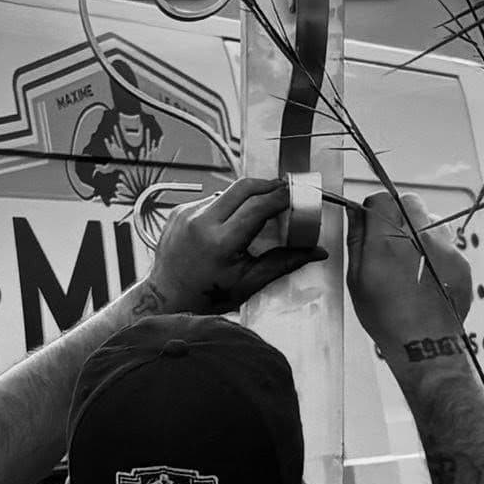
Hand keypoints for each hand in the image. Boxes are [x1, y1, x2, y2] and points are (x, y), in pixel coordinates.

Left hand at [144, 176, 327, 315]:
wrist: (165, 298)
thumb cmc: (206, 296)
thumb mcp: (248, 283)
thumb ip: (284, 263)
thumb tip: (317, 252)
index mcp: (220, 242)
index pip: (259, 205)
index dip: (281, 196)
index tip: (295, 195)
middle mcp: (201, 222)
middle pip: (243, 186)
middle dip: (267, 185)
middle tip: (283, 190)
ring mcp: (187, 214)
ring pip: (227, 192)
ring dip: (245, 196)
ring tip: (257, 210)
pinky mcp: (179, 211)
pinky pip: (209, 200)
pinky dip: (224, 207)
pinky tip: (228, 223)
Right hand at [346, 189, 472, 347]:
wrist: (424, 343)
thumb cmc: (389, 318)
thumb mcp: (357, 279)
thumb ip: (357, 239)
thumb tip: (356, 214)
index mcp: (388, 240)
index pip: (382, 199)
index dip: (373, 210)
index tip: (371, 223)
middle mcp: (420, 237)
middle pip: (409, 202)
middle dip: (397, 215)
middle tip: (389, 240)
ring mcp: (445, 248)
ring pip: (430, 221)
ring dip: (418, 232)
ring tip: (409, 261)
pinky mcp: (461, 260)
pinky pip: (446, 243)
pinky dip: (435, 252)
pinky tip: (424, 276)